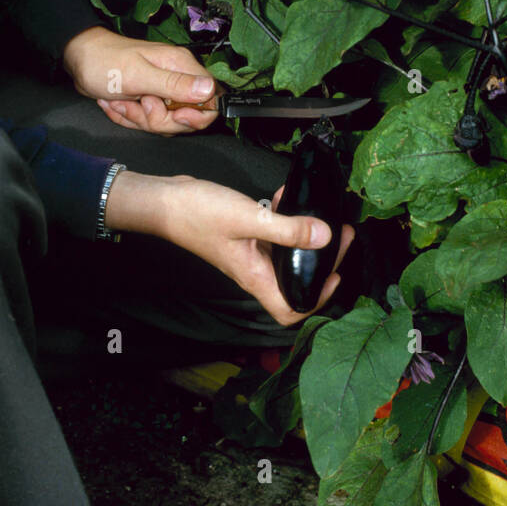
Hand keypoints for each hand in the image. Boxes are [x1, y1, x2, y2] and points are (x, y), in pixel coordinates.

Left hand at [61, 26, 218, 134]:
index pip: (212, 99)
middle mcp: (177, 79)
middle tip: (140, 103)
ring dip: (140, 118)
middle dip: (159, 119)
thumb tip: (209, 90)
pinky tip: (117, 104)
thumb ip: (174, 84)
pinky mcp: (150, 100)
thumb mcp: (138, 75)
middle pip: (187, 118)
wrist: (80, 59)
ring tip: (121, 101)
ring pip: (166, 122)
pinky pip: (149, 121)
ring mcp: (163, 92)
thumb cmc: (105, 61)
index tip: (174, 115)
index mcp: (180, 67)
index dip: (196, 115)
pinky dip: (131, 118)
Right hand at [106, 172, 355, 325]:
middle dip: (322, 261)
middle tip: (341, 237)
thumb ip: (286, 228)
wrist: (164, 201)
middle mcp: (254, 269)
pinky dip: (285, 217)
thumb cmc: (198, 215)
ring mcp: (249, 253)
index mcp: (255, 276)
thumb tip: (325, 236)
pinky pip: (273, 232)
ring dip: (307, 236)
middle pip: (294, 280)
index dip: (316, 300)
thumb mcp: (248, 218)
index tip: (333, 274)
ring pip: (287, 255)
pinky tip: (286, 195)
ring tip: (325, 215)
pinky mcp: (245, 234)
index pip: (289, 310)